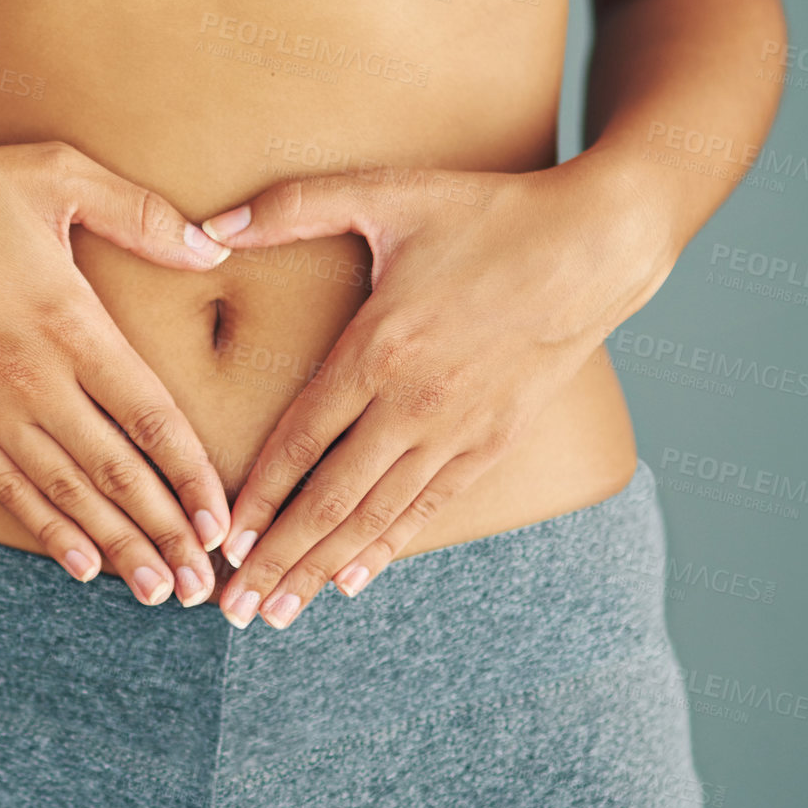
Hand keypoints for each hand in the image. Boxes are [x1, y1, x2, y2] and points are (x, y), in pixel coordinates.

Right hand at [0, 136, 233, 605]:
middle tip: (204, 584)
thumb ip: (142, 215)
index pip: (151, 417)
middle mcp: (32, 380)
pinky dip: (48, 532)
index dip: (193, 476)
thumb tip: (215, 248)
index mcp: (70, 322)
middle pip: (117, 473)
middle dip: (166, 534)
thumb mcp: (56, 174)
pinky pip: (7, 490)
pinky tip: (82, 566)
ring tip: (159, 591)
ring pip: (67, 495)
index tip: (222, 521)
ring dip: (118, 547)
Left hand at [200, 160, 672, 628]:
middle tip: (234, 609)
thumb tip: (210, 225)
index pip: (300, 442)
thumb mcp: (386, 194)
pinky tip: (354, 578)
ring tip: (278, 613)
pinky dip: (388, 547)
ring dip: (323, 568)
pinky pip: (430, 507)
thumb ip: (290, 206)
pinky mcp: (495, 442)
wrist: (597, 246)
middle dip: (278, 559)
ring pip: (377, 516)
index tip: (224, 542)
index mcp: (378, 348)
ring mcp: (458, 430)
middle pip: (330, 498)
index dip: (258, 497)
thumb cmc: (488, 214)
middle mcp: (413, 403)